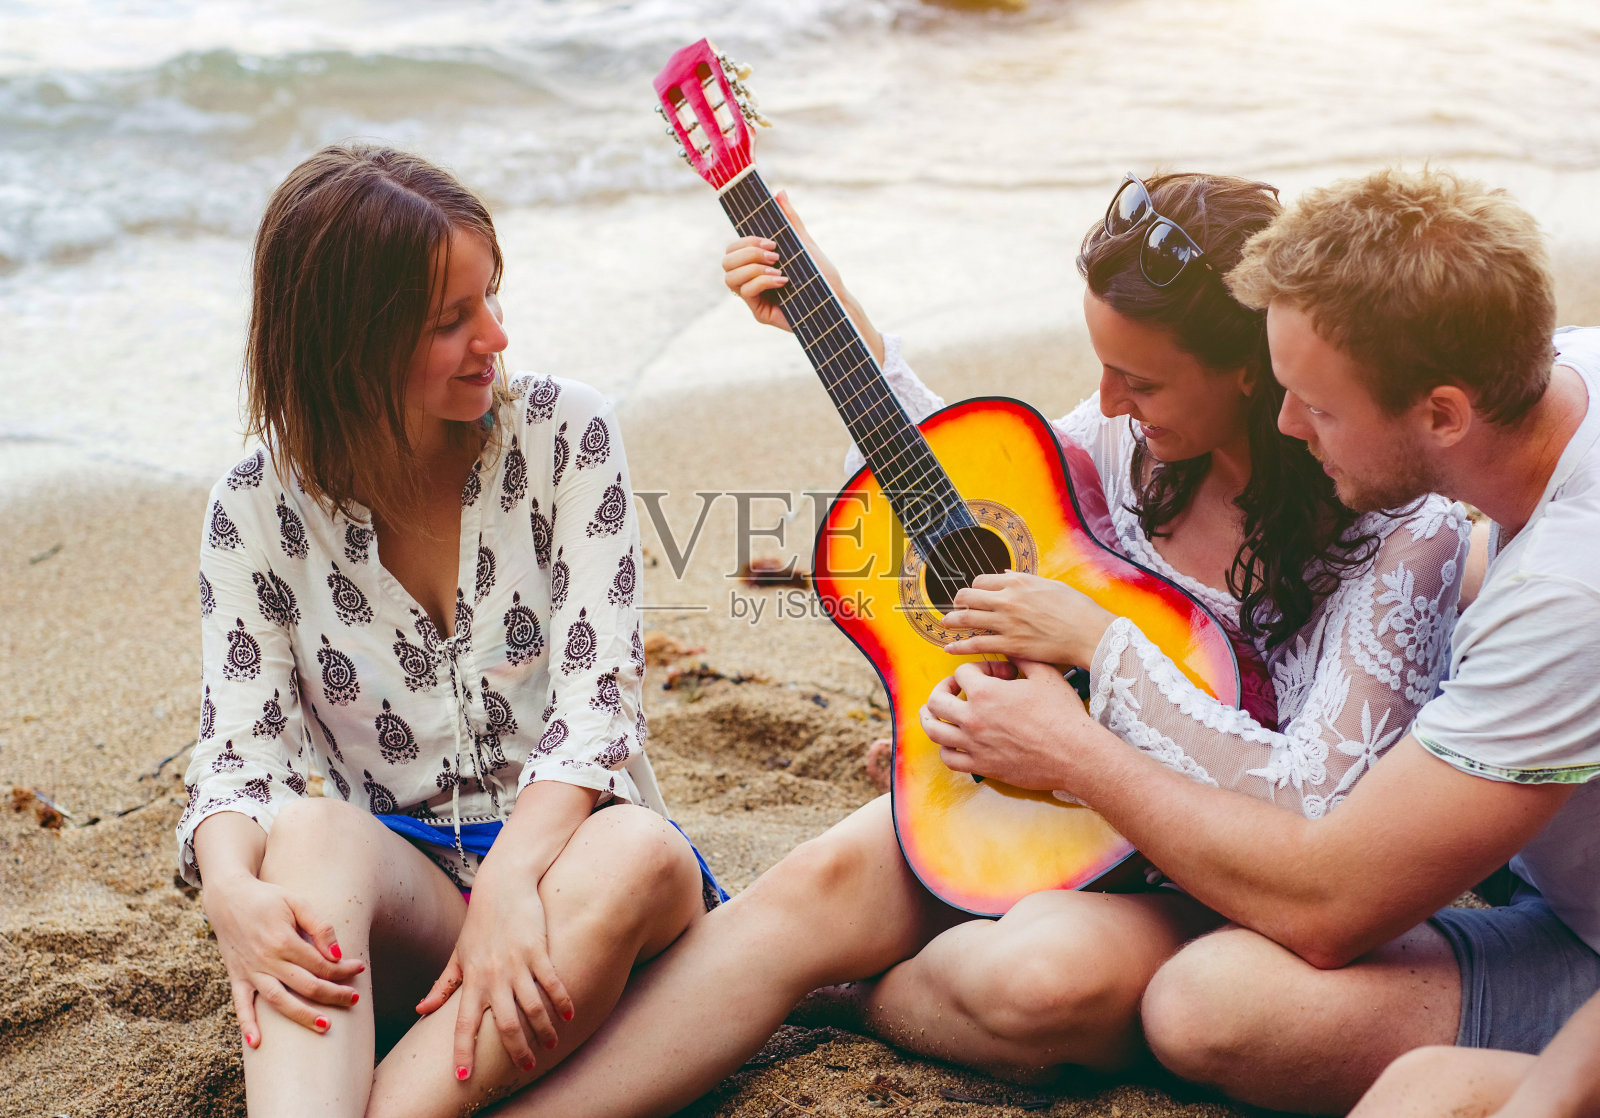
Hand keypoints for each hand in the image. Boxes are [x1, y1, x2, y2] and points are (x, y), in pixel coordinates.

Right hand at [202, 872, 363, 1047]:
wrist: (227, 897)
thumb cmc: (267, 898)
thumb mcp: (297, 902)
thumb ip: (319, 926)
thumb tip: (337, 952)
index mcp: (283, 940)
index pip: (321, 964)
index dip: (343, 969)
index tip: (359, 968)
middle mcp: (267, 960)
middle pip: (305, 985)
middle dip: (333, 994)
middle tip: (353, 999)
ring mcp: (250, 971)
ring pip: (278, 1000)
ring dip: (302, 1015)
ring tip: (324, 1026)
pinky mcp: (237, 977)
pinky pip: (240, 1004)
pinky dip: (247, 1024)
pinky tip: (256, 1043)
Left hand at [417, 859, 573, 1079]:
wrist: (503, 885)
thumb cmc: (480, 922)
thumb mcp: (458, 954)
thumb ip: (443, 984)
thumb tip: (421, 1010)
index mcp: (472, 980)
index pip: (463, 1025)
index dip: (462, 1052)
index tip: (464, 1078)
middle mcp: (493, 976)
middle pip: (505, 1024)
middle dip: (517, 1051)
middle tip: (527, 1068)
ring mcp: (517, 963)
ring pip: (532, 1007)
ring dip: (544, 1030)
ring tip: (552, 1044)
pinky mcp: (537, 949)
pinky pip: (552, 981)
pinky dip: (562, 1000)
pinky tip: (569, 1014)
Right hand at [720, 191, 884, 362]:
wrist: (837, 301)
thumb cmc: (822, 274)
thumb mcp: (804, 243)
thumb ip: (790, 220)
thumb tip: (779, 193)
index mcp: (757, 263)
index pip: (733, 248)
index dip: (745, 241)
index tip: (771, 242)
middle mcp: (751, 279)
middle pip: (726, 261)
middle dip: (748, 253)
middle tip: (775, 255)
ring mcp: (754, 298)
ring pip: (730, 278)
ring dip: (753, 268)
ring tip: (778, 268)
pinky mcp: (759, 313)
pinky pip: (746, 292)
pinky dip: (762, 281)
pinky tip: (783, 281)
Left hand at [921, 658, 1097, 789]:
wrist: (1074, 754)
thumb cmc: (1062, 715)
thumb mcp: (1045, 675)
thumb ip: (1022, 658)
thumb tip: (1010, 648)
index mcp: (985, 693)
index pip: (962, 672)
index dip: (978, 668)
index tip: (996, 676)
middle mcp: (973, 718)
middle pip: (937, 699)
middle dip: (943, 688)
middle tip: (953, 689)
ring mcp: (974, 744)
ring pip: (934, 730)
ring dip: (930, 718)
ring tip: (932, 712)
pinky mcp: (981, 766)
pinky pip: (948, 759)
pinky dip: (945, 749)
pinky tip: (951, 742)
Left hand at [943, 572, 1115, 667]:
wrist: (1090, 634)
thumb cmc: (1077, 609)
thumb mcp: (1050, 585)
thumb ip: (1024, 581)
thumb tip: (1005, 575)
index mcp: (1018, 582)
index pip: (981, 581)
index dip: (975, 589)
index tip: (974, 596)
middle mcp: (1008, 600)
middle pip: (968, 597)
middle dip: (958, 602)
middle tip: (955, 608)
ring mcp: (1007, 623)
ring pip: (967, 619)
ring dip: (952, 621)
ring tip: (945, 624)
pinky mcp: (1010, 645)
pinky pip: (976, 644)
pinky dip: (959, 646)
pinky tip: (950, 648)